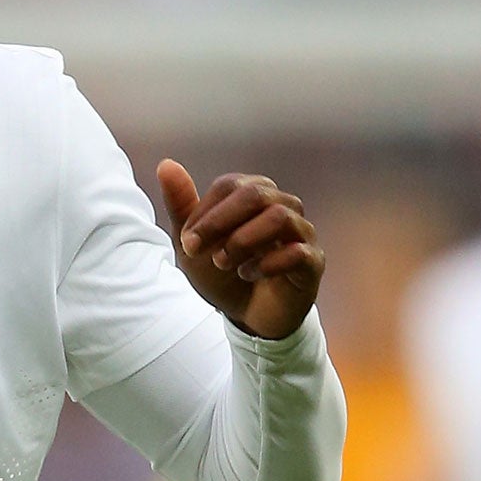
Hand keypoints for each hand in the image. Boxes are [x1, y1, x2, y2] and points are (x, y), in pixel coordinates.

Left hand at [156, 160, 324, 339]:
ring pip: (279, 217)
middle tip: (197, 249)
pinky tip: (248, 274)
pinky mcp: (313, 262)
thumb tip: (166, 164)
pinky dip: (267, 263)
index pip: (231, 185)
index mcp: (255, 195)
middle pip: (257, 193)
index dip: (205, 211)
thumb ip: (182, 205)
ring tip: (224, 262)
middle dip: (219, 222)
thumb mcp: (193, 243)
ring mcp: (302, 233)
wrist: (247, 315)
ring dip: (242, 241)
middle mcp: (283, 207)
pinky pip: (298, 252)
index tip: (188, 241)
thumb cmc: (223, 272)